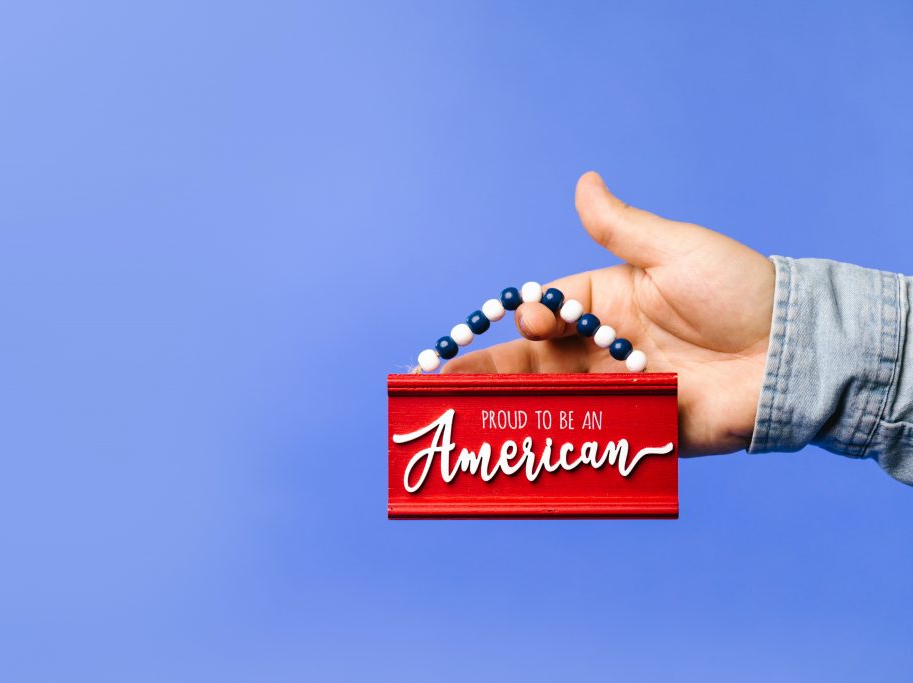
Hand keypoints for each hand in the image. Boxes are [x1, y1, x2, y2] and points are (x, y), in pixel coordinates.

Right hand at [443, 172, 774, 455]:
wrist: (795, 353)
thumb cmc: (740, 291)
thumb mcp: (676, 249)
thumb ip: (620, 226)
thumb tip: (584, 180)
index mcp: (608, 302)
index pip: (548, 313)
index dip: (530, 320)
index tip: (530, 324)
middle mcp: (606, 349)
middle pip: (534, 364)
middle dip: (489, 372)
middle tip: (442, 383)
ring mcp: (620, 392)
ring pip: (551, 401)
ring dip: (509, 409)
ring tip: (468, 418)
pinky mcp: (640, 430)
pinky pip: (589, 435)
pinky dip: (555, 440)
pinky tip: (521, 449)